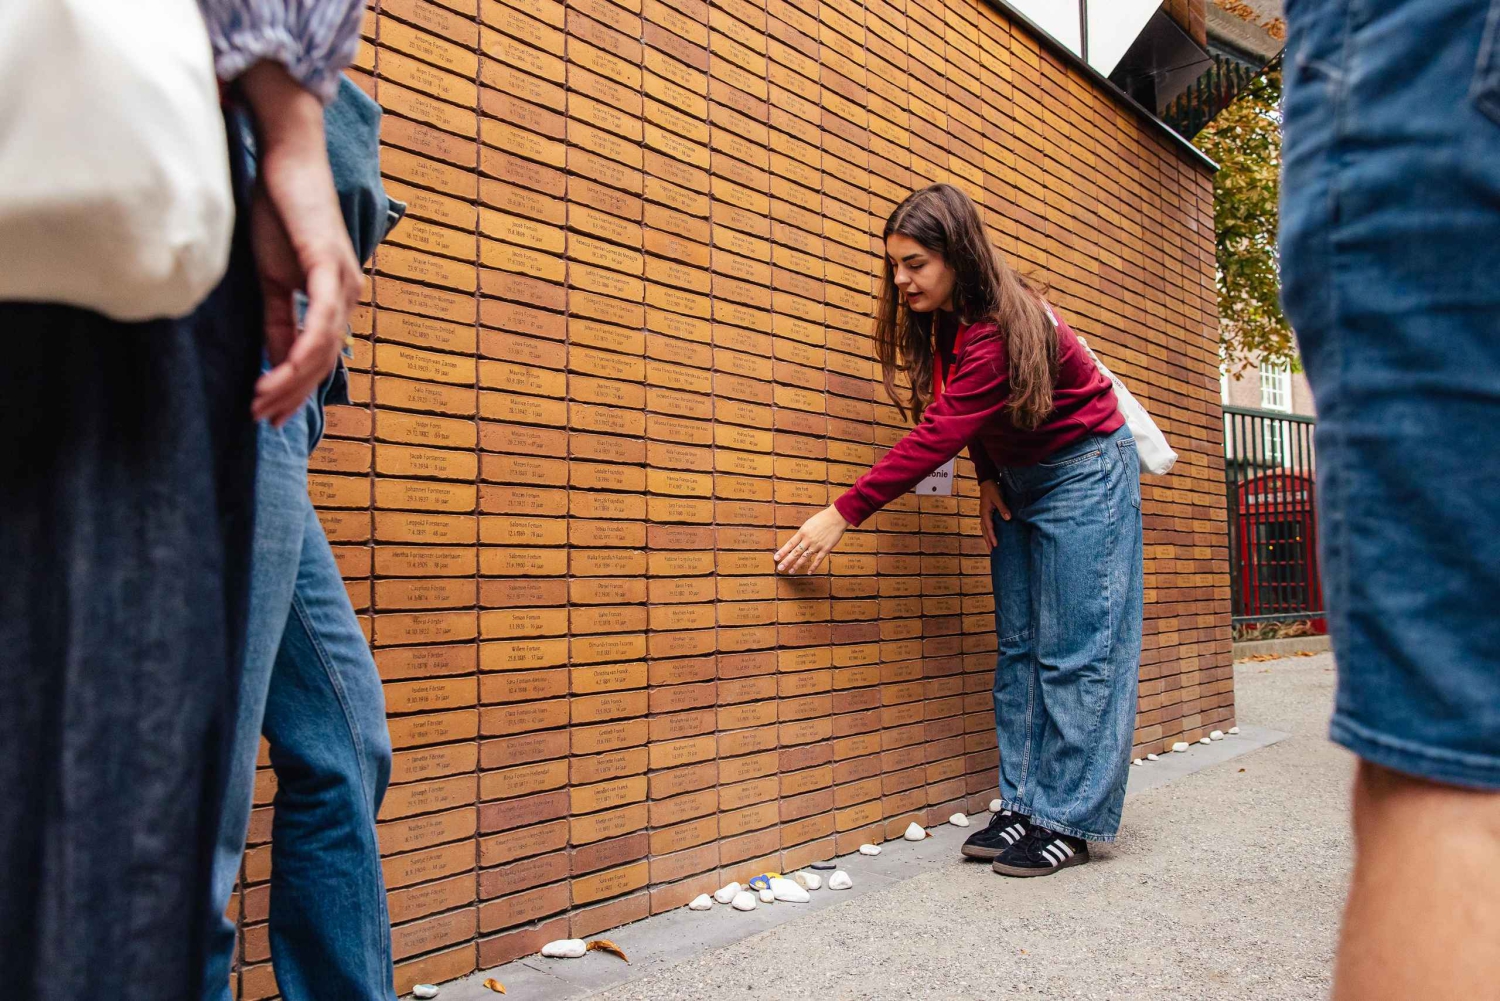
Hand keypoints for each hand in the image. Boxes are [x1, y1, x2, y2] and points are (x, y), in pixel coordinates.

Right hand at [239, 61, 360, 426]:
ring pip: (322, 350)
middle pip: (324, 362)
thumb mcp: (274, 277)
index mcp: (337, 298)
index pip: (319, 357)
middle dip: (292, 396)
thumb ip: (279, 318)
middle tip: (263, 422)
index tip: (271, 415)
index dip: (296, 389)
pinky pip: (321, 321)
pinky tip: (282, 373)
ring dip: (291, 382)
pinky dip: (301, 351)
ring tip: (261, 403)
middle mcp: (349, 295)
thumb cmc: (279, 211)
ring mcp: (344, 282)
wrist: (285, 160)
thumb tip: (277, 359)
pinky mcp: (329, 267)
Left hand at [775, 505, 848, 574]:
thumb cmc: (822, 518)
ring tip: (791, 571)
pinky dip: (813, 567)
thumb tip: (796, 542)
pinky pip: (818, 560)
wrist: (836, 517)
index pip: (790, 544)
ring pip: (805, 557)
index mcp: (803, 532)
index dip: (782, 552)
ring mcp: (817, 545)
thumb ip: (802, 534)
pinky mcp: (826, 549)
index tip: (776, 558)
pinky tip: (809, 572)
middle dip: (787, 561)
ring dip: (797, 565)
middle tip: (780, 568)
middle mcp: (808, 540)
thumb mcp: (808, 524)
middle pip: (795, 552)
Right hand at [979, 478, 1010, 549]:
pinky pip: (986, 525)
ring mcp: (984, 514)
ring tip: (990, 546)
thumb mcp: (998, 497)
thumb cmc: (992, 489)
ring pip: (984, 529)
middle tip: (992, 551)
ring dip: (987, 537)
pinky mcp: (986, 512)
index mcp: (985, 513)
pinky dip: (987, 531)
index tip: (996, 545)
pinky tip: (990, 534)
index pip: (989, 528)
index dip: (992, 537)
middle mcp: (983, 515)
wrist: (987, 481)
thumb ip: (1003, 508)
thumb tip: (1008, 518)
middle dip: (988, 541)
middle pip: (985, 531)